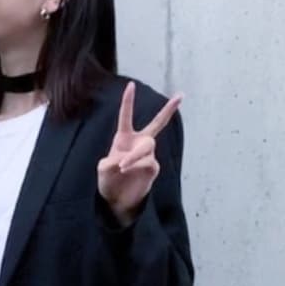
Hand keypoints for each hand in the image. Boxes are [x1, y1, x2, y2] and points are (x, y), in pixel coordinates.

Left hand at [97, 82, 181, 226]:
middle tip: (181, 96)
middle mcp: (139, 143)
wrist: (116, 200)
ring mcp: (148, 155)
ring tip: (123, 166)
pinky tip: (128, 171)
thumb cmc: (108, 181)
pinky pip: (148, 162)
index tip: (131, 85)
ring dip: (135, 155)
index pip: (126, 117)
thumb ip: (110, 162)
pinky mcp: (152, 168)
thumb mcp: (103, 170)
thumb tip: (125, 160)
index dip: (128, 101)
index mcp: (124, 138)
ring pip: (147, 147)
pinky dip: (137, 166)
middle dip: (169, 110)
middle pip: (157, 124)